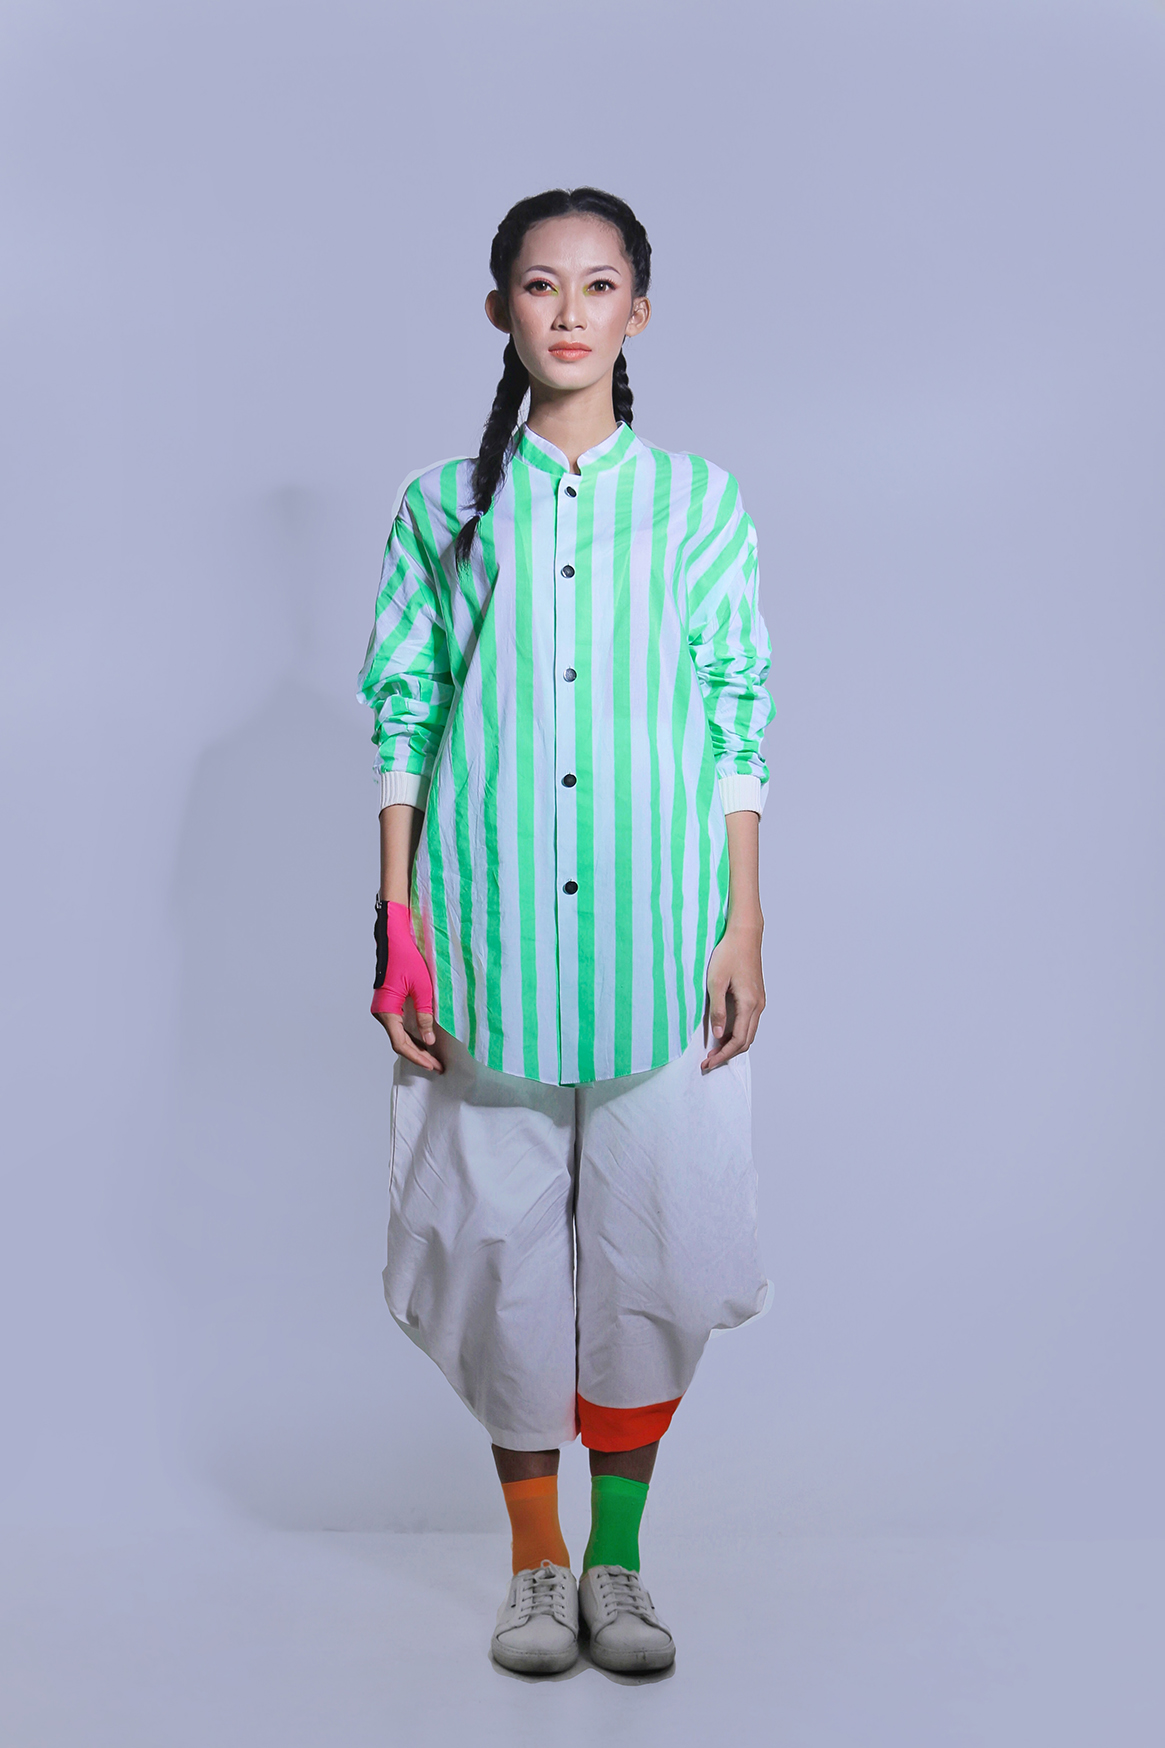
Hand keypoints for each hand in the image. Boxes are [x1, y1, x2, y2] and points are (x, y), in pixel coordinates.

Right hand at [371, 900, 442, 1072]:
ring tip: (432, 1057)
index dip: (417, 1057)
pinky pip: (398, 1026)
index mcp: (386, 1011)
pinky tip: (423, 1041)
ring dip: (415, 1047)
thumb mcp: (422, 989)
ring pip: (398, 1035)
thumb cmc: (406, 959)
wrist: (394, 939)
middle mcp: (381, 1012)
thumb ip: (425, 1015)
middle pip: (399, 1042)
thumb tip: (429, 1040)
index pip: (400, 1043)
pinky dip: (411, 1036)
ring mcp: (384, 1009)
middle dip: (418, 1055)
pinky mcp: (388, 1004)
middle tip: (436, 1066)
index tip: (432, 1065)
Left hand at [702, 920, 764, 1071]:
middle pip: (746, 1041)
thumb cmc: (729, 954)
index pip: (738, 1041)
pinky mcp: (757, 996)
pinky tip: (724, 1033)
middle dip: (728, 1054)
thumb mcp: (716, 982)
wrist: (745, 935)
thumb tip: (718, 1034)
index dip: (723, 1055)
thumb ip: (717, 1010)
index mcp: (749, 1004)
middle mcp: (759, 1006)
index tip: (708, 1062)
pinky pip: (750, 1022)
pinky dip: (738, 1033)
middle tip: (709, 1060)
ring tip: (714, 1050)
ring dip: (733, 1045)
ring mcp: (760, 1001)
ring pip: (749, 1033)